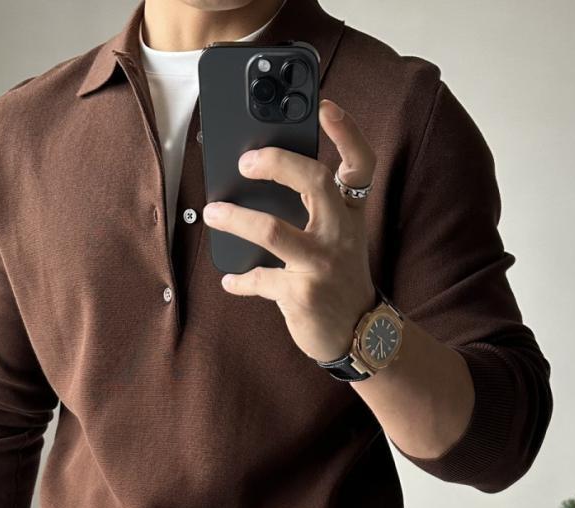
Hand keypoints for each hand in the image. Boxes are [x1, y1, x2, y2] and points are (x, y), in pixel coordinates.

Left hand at [201, 97, 377, 362]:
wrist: (360, 335)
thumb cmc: (340, 278)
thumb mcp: (339, 240)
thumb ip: (313, 211)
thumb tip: (259, 182)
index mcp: (351, 214)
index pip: (360, 164)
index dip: (346, 132)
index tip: (324, 105)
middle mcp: (341, 233)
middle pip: (314, 182)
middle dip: (278, 162)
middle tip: (246, 161)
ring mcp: (322, 264)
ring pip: (274, 230)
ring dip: (237, 218)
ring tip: (213, 212)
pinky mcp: (302, 294)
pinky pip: (260, 279)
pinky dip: (241, 280)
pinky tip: (230, 279)